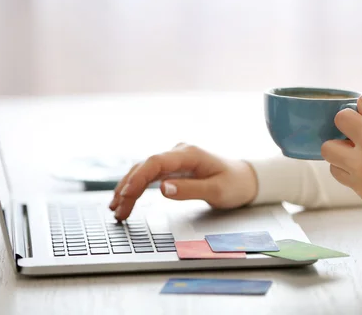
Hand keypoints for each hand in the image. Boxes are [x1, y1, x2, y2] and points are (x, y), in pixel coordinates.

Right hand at [109, 143, 257, 220]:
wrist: (246, 178)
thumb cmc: (235, 183)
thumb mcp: (217, 190)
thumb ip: (190, 189)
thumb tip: (162, 188)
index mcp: (189, 154)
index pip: (156, 162)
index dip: (138, 177)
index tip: (126, 194)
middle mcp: (178, 152)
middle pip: (145, 166)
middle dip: (127, 188)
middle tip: (117, 210)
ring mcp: (174, 160)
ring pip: (143, 170)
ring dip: (128, 188)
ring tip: (115, 209)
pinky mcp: (172, 168)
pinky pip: (149, 175)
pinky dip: (136, 187)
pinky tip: (124, 198)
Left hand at [321, 94, 361, 228]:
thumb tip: (360, 101)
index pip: (341, 120)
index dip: (348, 117)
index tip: (359, 121)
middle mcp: (360, 164)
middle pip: (327, 148)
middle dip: (338, 141)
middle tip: (358, 143)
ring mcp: (360, 184)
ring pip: (333, 168)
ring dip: (343, 160)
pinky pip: (348, 183)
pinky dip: (355, 176)